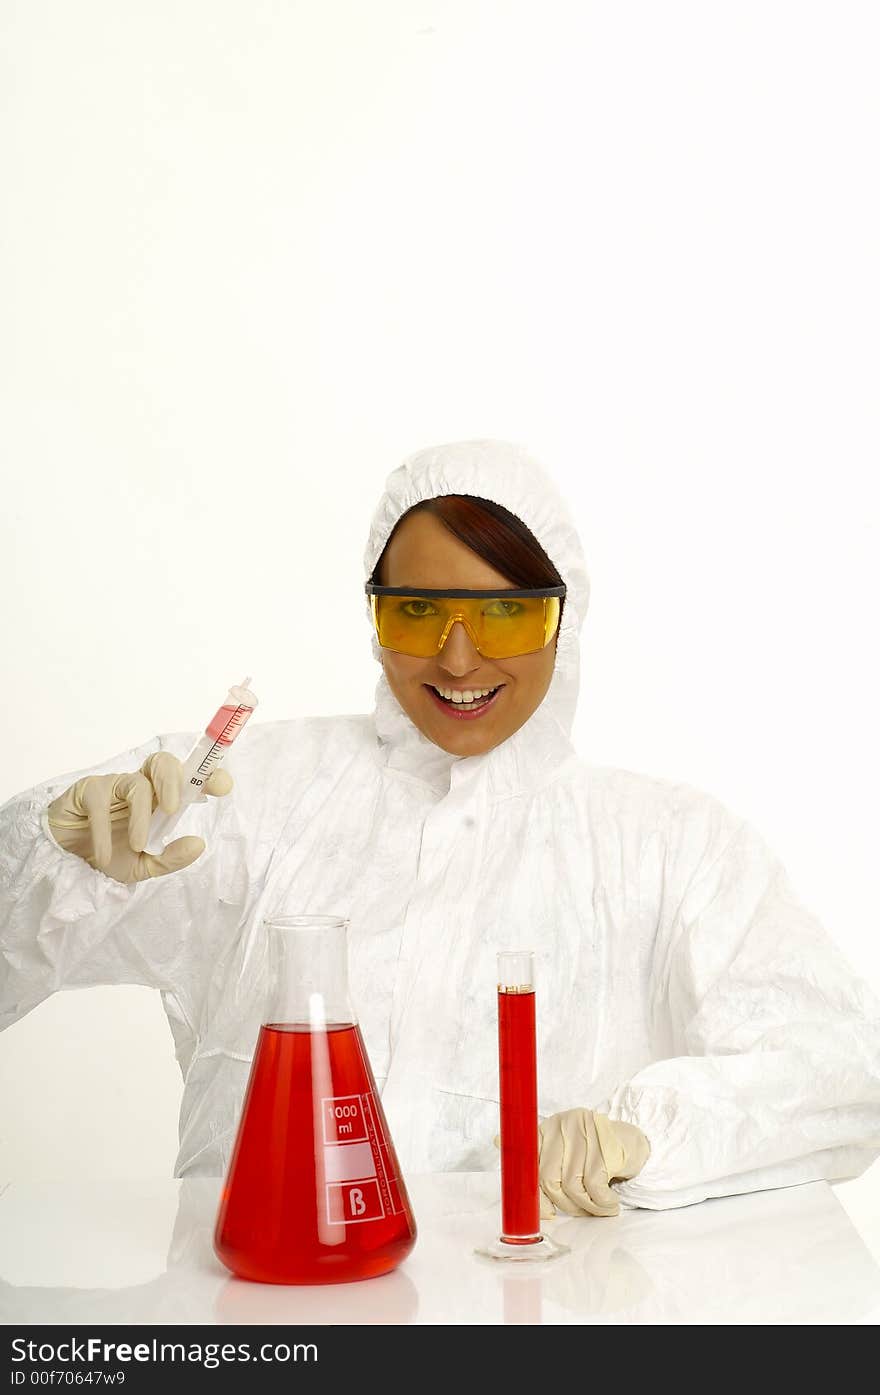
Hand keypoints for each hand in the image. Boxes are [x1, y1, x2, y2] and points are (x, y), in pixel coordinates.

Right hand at [46, 752, 233, 884]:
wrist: (70, 862)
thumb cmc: (112, 854)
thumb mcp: (145, 866)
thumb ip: (171, 858)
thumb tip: (199, 843)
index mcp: (160, 798)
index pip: (186, 777)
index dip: (206, 775)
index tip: (223, 785)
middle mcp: (140, 785)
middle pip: (162, 763)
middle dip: (174, 780)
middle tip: (173, 809)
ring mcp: (114, 785)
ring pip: (135, 784)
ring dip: (140, 816)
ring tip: (139, 845)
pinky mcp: (88, 790)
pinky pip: (100, 803)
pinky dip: (104, 832)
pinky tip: (104, 856)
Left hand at [538, 1108, 649, 1217]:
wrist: (631, 1143)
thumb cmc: (594, 1155)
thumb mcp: (565, 1158)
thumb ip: (544, 1171)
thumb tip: (529, 1196)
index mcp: (547, 1130)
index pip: (527, 1164)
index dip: (534, 1194)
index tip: (546, 1213)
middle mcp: (561, 1125)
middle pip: (548, 1178)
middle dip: (564, 1204)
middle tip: (580, 1210)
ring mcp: (583, 1131)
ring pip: (571, 1185)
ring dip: (586, 1206)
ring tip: (598, 1206)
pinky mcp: (605, 1143)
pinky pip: (595, 1186)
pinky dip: (602, 1203)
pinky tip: (610, 1202)